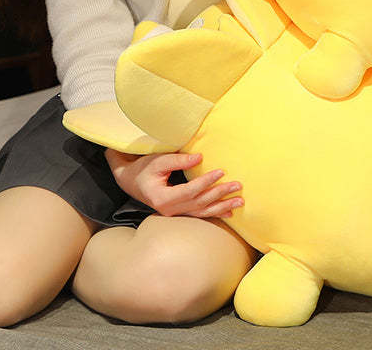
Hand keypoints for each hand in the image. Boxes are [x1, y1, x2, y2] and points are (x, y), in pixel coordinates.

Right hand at [105, 148, 243, 218]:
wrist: (132, 182)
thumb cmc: (144, 169)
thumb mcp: (158, 161)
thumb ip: (178, 160)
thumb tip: (200, 158)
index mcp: (162, 198)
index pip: (190, 190)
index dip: (206, 181)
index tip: (221, 171)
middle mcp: (169, 210)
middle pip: (200, 202)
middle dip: (220, 194)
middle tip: (238, 185)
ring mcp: (175, 213)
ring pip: (203, 212)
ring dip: (223, 206)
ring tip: (240, 201)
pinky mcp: (180, 212)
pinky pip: (200, 214)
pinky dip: (216, 213)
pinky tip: (230, 212)